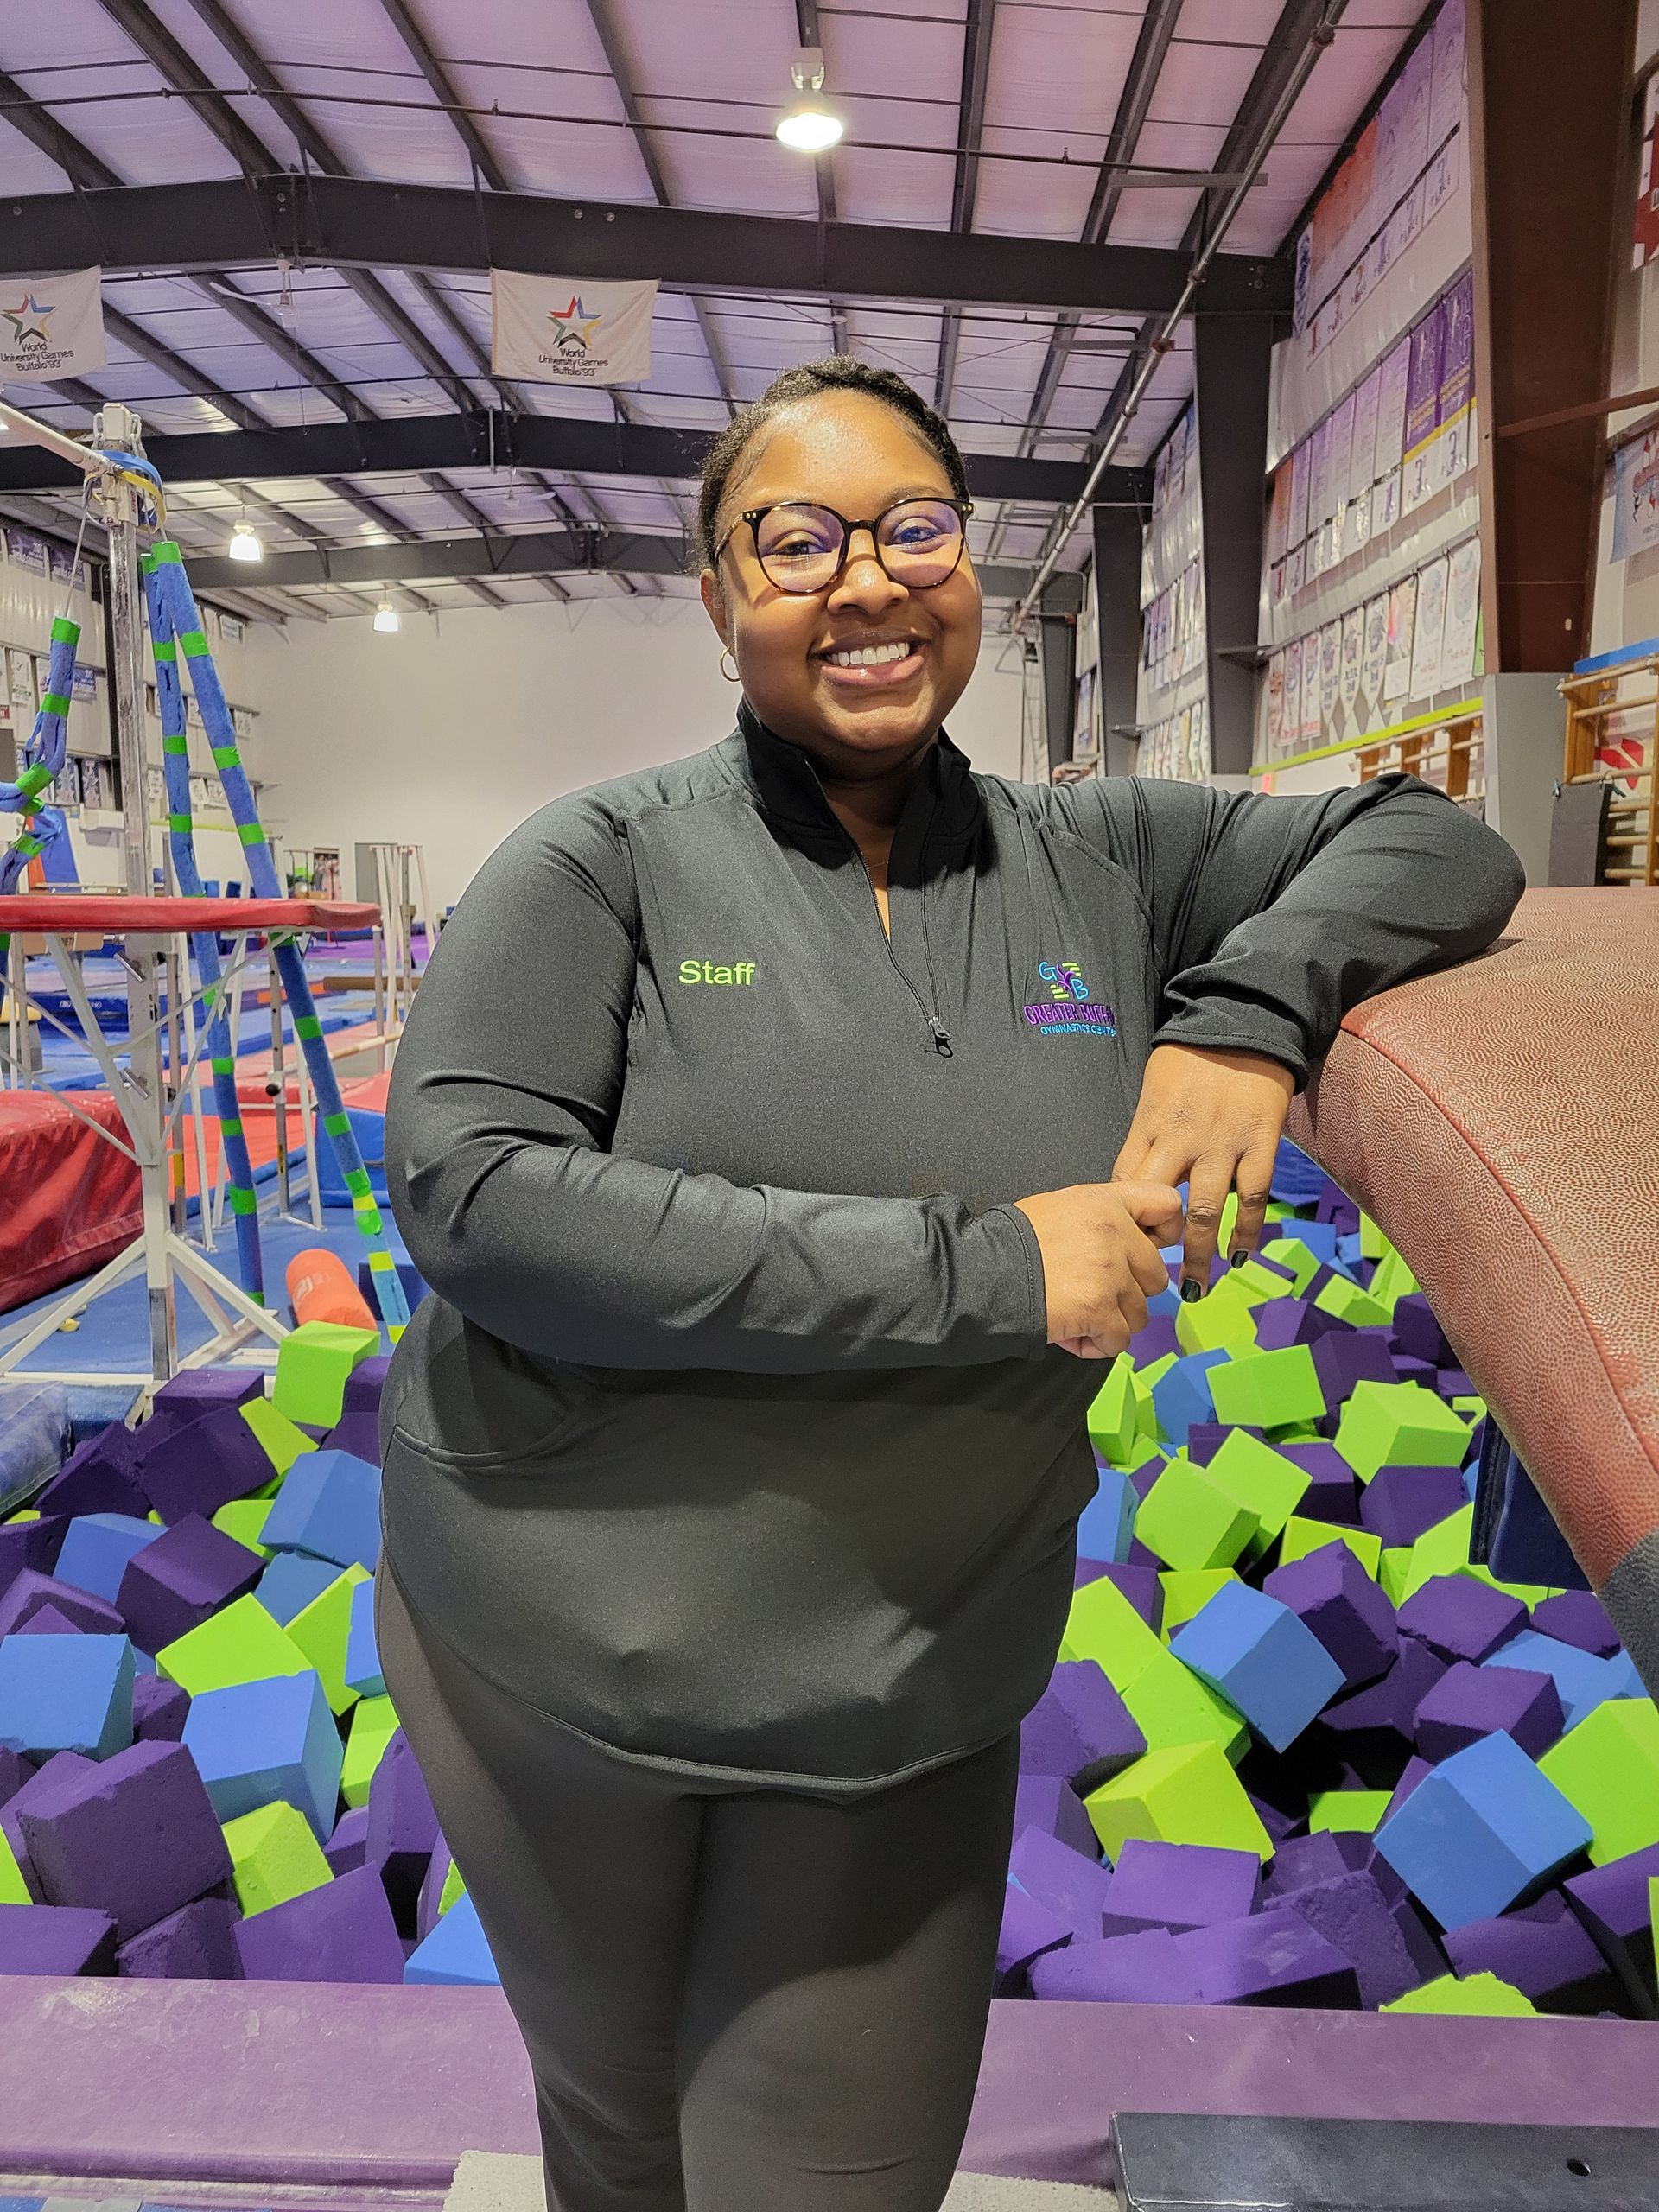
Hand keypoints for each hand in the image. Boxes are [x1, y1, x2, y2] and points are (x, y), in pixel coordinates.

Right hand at [1012, 1180, 1186, 1358]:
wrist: (981, 1272)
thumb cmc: (1011, 1243)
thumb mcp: (1060, 1207)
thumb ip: (1101, 1218)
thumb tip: (1128, 1241)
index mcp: (1105, 1202)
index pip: (1168, 1206)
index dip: (1165, 1234)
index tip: (1148, 1249)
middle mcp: (1115, 1233)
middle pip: (1156, 1275)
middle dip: (1128, 1292)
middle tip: (1092, 1293)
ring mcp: (1110, 1273)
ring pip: (1139, 1313)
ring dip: (1110, 1321)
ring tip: (1075, 1313)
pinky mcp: (1100, 1309)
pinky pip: (1119, 1340)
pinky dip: (1096, 1344)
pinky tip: (1071, 1332)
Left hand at [1112, 1044, 1294, 1296]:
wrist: (1241, 1024)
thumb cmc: (1190, 1058)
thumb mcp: (1153, 1092)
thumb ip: (1146, 1137)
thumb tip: (1135, 1184)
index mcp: (1150, 1126)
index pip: (1126, 1183)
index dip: (1124, 1219)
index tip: (1125, 1245)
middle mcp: (1183, 1140)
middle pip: (1159, 1205)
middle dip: (1154, 1246)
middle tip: (1152, 1280)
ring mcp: (1224, 1144)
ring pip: (1207, 1212)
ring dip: (1201, 1255)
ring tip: (1197, 1288)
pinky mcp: (1261, 1144)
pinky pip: (1253, 1197)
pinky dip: (1248, 1231)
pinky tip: (1242, 1255)